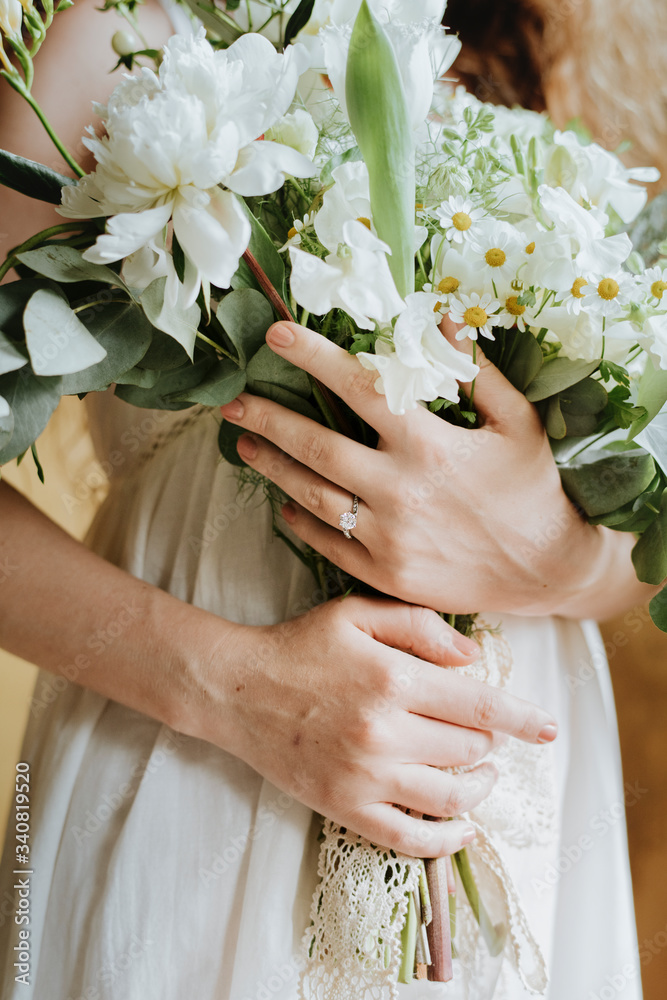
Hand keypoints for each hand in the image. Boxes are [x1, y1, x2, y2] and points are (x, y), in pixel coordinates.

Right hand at [199, 597, 557, 856]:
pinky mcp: (345, 808)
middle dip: (488, 742)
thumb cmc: (300, 646)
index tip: (549, 727)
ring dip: (479, 787)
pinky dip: (446, 839)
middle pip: (469, 750)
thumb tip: (473, 659)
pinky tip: (463, 828)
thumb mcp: (357, 614)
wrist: (237, 689)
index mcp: (392, 679)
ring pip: (450, 797)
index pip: (479, 706)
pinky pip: (409, 840)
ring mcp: (365, 777)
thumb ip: (420, 626)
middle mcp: (384, 732)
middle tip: (483, 733)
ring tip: (482, 774)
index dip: (522, 718)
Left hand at [220, 319, 602, 616]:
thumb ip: (477, 372)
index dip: (314, 357)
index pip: (360, 388)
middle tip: (232, 402)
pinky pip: (327, 543)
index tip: (277, 335)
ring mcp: (387, 536)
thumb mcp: (518, 424)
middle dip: (267, 418)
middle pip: (316, 445)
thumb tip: (441, 321)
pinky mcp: (384, 572)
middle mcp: (400, 490)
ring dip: (273, 467)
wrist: (546, 572)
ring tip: (245, 446)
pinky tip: (283, 502)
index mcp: (430, 445)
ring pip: (311, 495)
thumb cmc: (533, 490)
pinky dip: (299, 520)